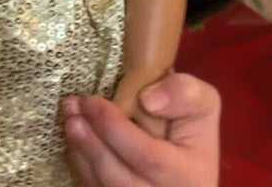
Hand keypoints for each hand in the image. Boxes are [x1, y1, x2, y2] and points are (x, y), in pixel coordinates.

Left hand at [60, 73, 219, 186]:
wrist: (187, 164)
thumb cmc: (189, 129)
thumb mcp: (202, 105)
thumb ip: (185, 94)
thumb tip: (149, 100)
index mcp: (188, 175)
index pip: (148, 158)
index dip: (114, 129)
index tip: (92, 100)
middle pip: (118, 179)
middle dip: (90, 143)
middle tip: (71, 111)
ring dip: (80, 155)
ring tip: (69, 122)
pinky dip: (81, 169)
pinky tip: (74, 145)